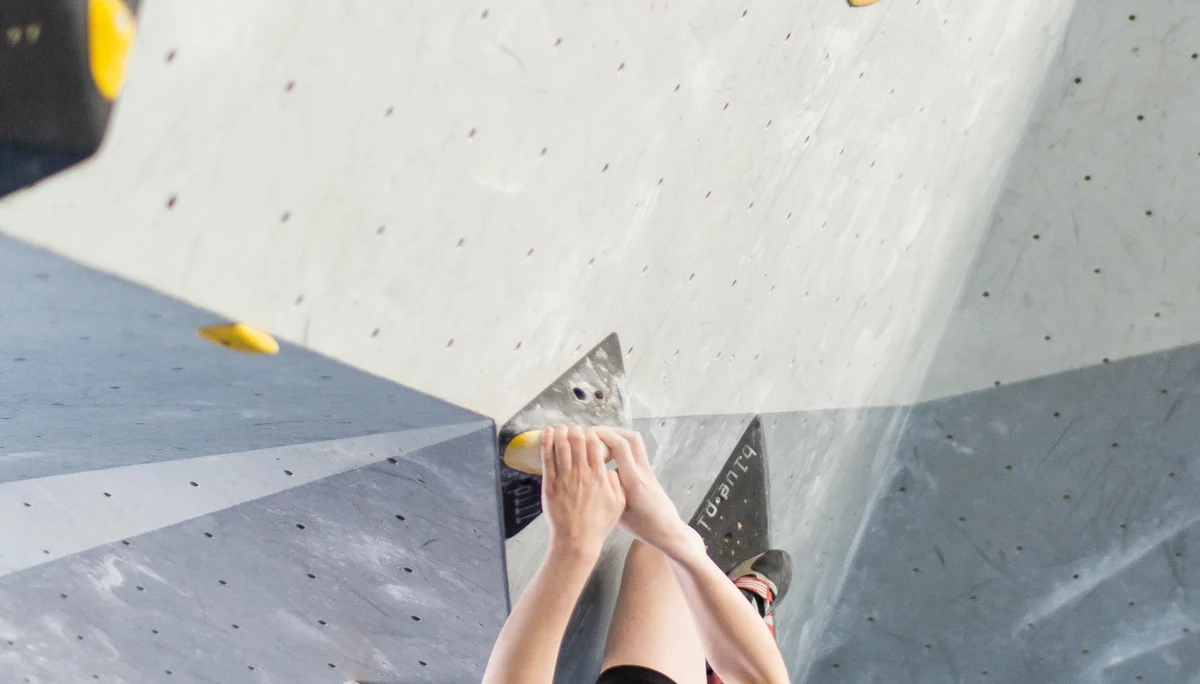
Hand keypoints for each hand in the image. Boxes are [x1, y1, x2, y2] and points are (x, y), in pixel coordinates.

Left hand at [541, 425, 625, 559]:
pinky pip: (547, 459)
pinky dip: (546, 443)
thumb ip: (616, 483)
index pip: (595, 445)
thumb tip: (609, 469)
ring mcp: (564, 479)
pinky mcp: (550, 485)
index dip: (591, 433)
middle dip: (575, 429)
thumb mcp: (618, 503)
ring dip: (560, 432)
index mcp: (599, 476)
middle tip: (574, 427)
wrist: (577, 540)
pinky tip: (546, 434)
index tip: (589, 431)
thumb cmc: (598, 524)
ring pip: (561, 447)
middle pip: (577, 441)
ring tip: (559, 426)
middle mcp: (582, 474)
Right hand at [595, 428, 696, 558]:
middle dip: (609, 431)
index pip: (621, 447)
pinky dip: (621, 446)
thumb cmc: (644, 527)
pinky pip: (635, 451)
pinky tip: (608, 454)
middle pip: (630, 438)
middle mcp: (642, 471)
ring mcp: (647, 470)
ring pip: (634, 441)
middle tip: (590, 435)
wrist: (668, 530)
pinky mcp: (648, 472)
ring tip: (598, 441)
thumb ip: (609, 493)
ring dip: (617, 436)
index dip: (603, 436)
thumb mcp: (620, 514)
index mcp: (633, 481)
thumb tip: (591, 477)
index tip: (586, 436)